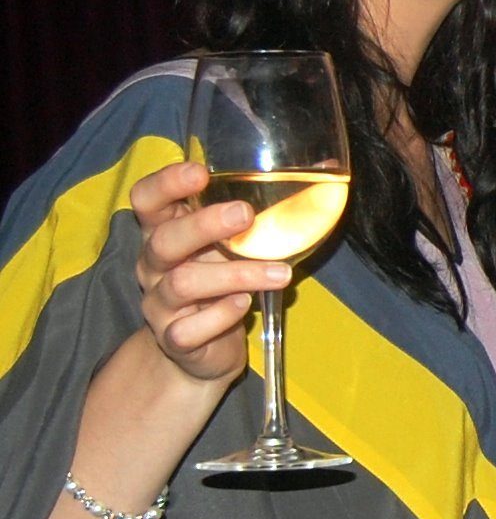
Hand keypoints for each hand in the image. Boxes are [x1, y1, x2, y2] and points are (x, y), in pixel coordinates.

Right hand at [130, 160, 288, 386]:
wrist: (202, 349)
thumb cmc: (221, 282)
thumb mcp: (235, 246)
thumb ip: (264, 213)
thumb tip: (326, 168)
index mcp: (163, 232)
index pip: (146, 199)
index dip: (166, 182)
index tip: (200, 172)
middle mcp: (154, 265)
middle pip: (163, 240)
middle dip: (203, 225)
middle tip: (245, 214)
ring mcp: (159, 303)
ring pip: (183, 283)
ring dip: (236, 274)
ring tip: (280, 273)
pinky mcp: (174, 339)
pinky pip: (189, 328)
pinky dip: (220, 316)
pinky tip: (244, 305)